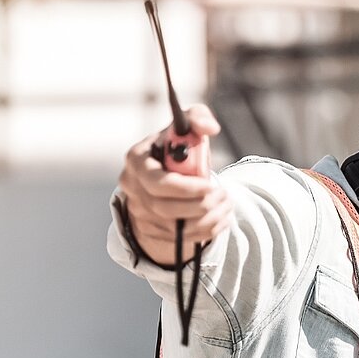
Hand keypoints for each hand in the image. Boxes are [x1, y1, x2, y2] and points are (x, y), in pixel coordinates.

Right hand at [119, 105, 230, 266]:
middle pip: (163, 208)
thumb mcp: (187, 125)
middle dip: (198, 205)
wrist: (169, 171)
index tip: (210, 184)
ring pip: (174, 227)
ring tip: (226, 203)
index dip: (184, 187)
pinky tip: (221, 217)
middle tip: (222, 195)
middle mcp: (132, 187)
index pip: (155, 181)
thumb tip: (210, 128)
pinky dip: (206, 230)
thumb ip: (198, 118)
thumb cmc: (178, 145)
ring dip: (207, 218)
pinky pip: (181, 239)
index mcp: (136, 160)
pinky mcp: (151, 230)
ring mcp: (139, 212)